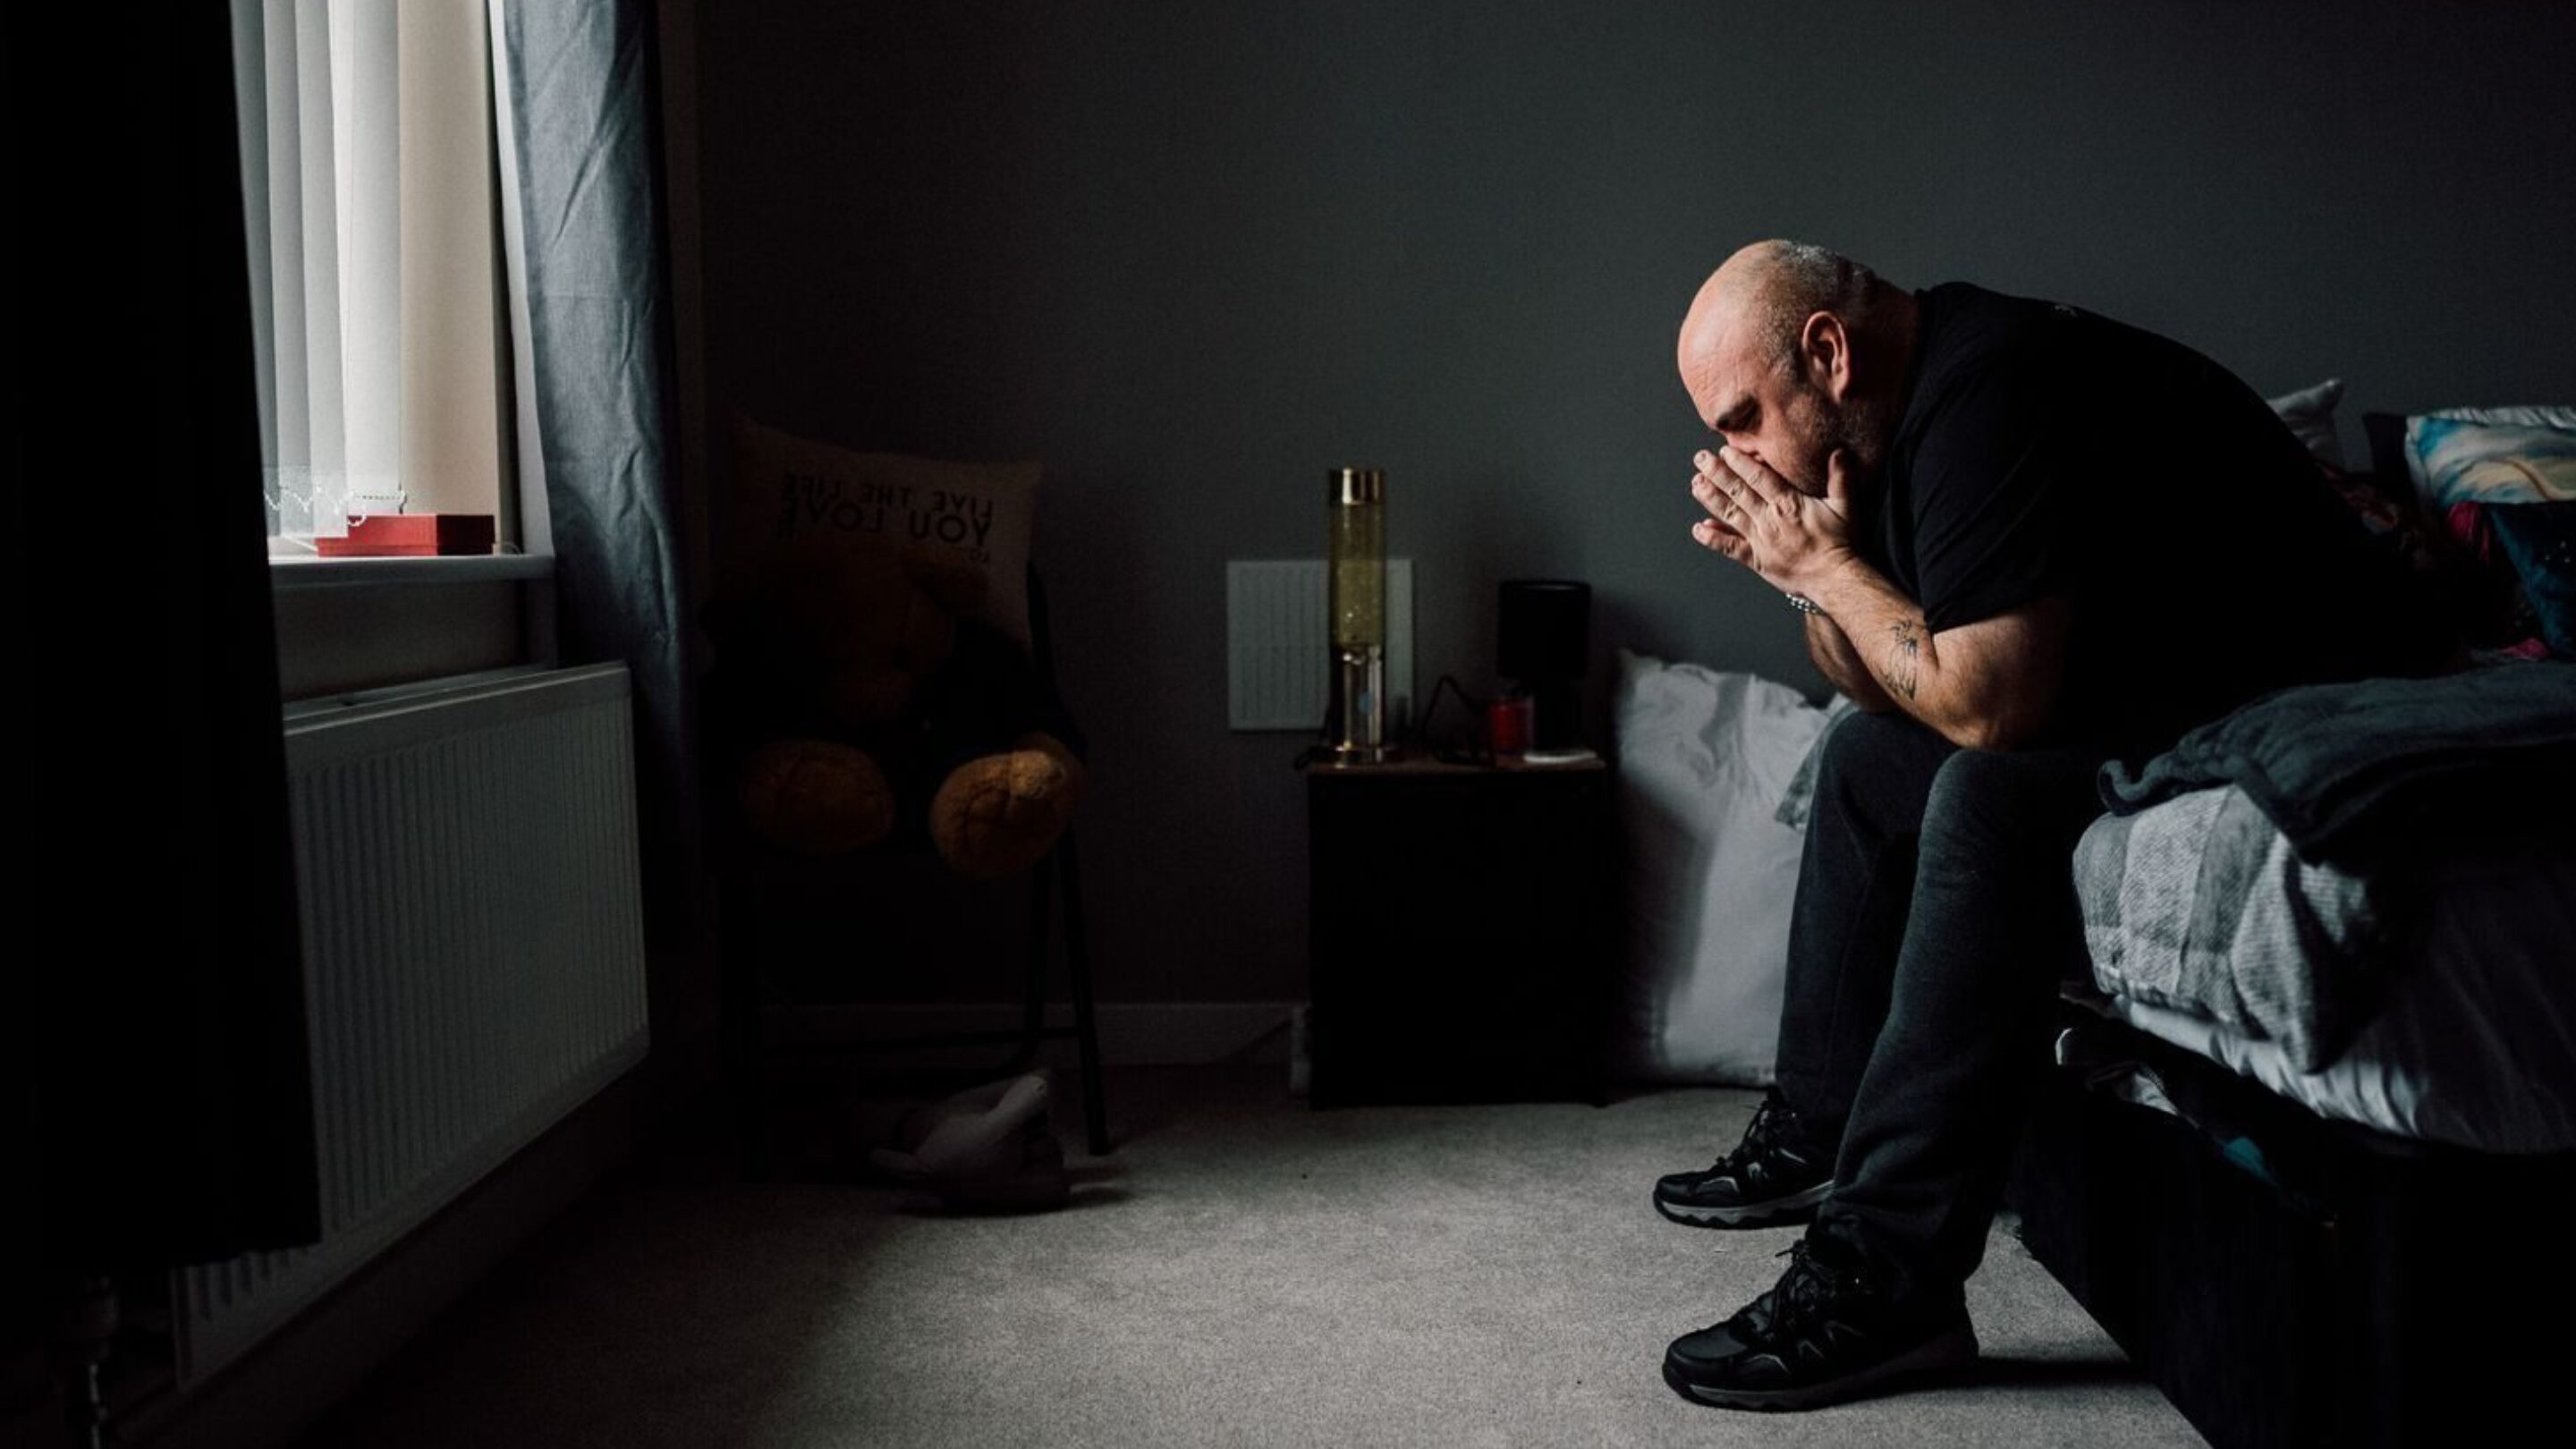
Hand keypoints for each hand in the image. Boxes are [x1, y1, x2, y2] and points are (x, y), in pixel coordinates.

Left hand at [1688, 445, 1857, 596]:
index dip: (1740, 463)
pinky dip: (1712, 538)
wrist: (1834, 578)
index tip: (1724, 452)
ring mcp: (1760, 539)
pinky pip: (1730, 547)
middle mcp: (1769, 519)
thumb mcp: (1846, 506)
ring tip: (1696, 484)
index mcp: (1789, 504)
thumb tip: (1839, 452)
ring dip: (1710, 498)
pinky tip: (1698, 529)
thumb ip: (1841, 478)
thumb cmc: (1841, 544)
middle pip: (1738, 491)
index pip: (1759, 478)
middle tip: (1700, 459)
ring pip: (1730, 514)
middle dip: (1717, 473)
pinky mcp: (1756, 559)